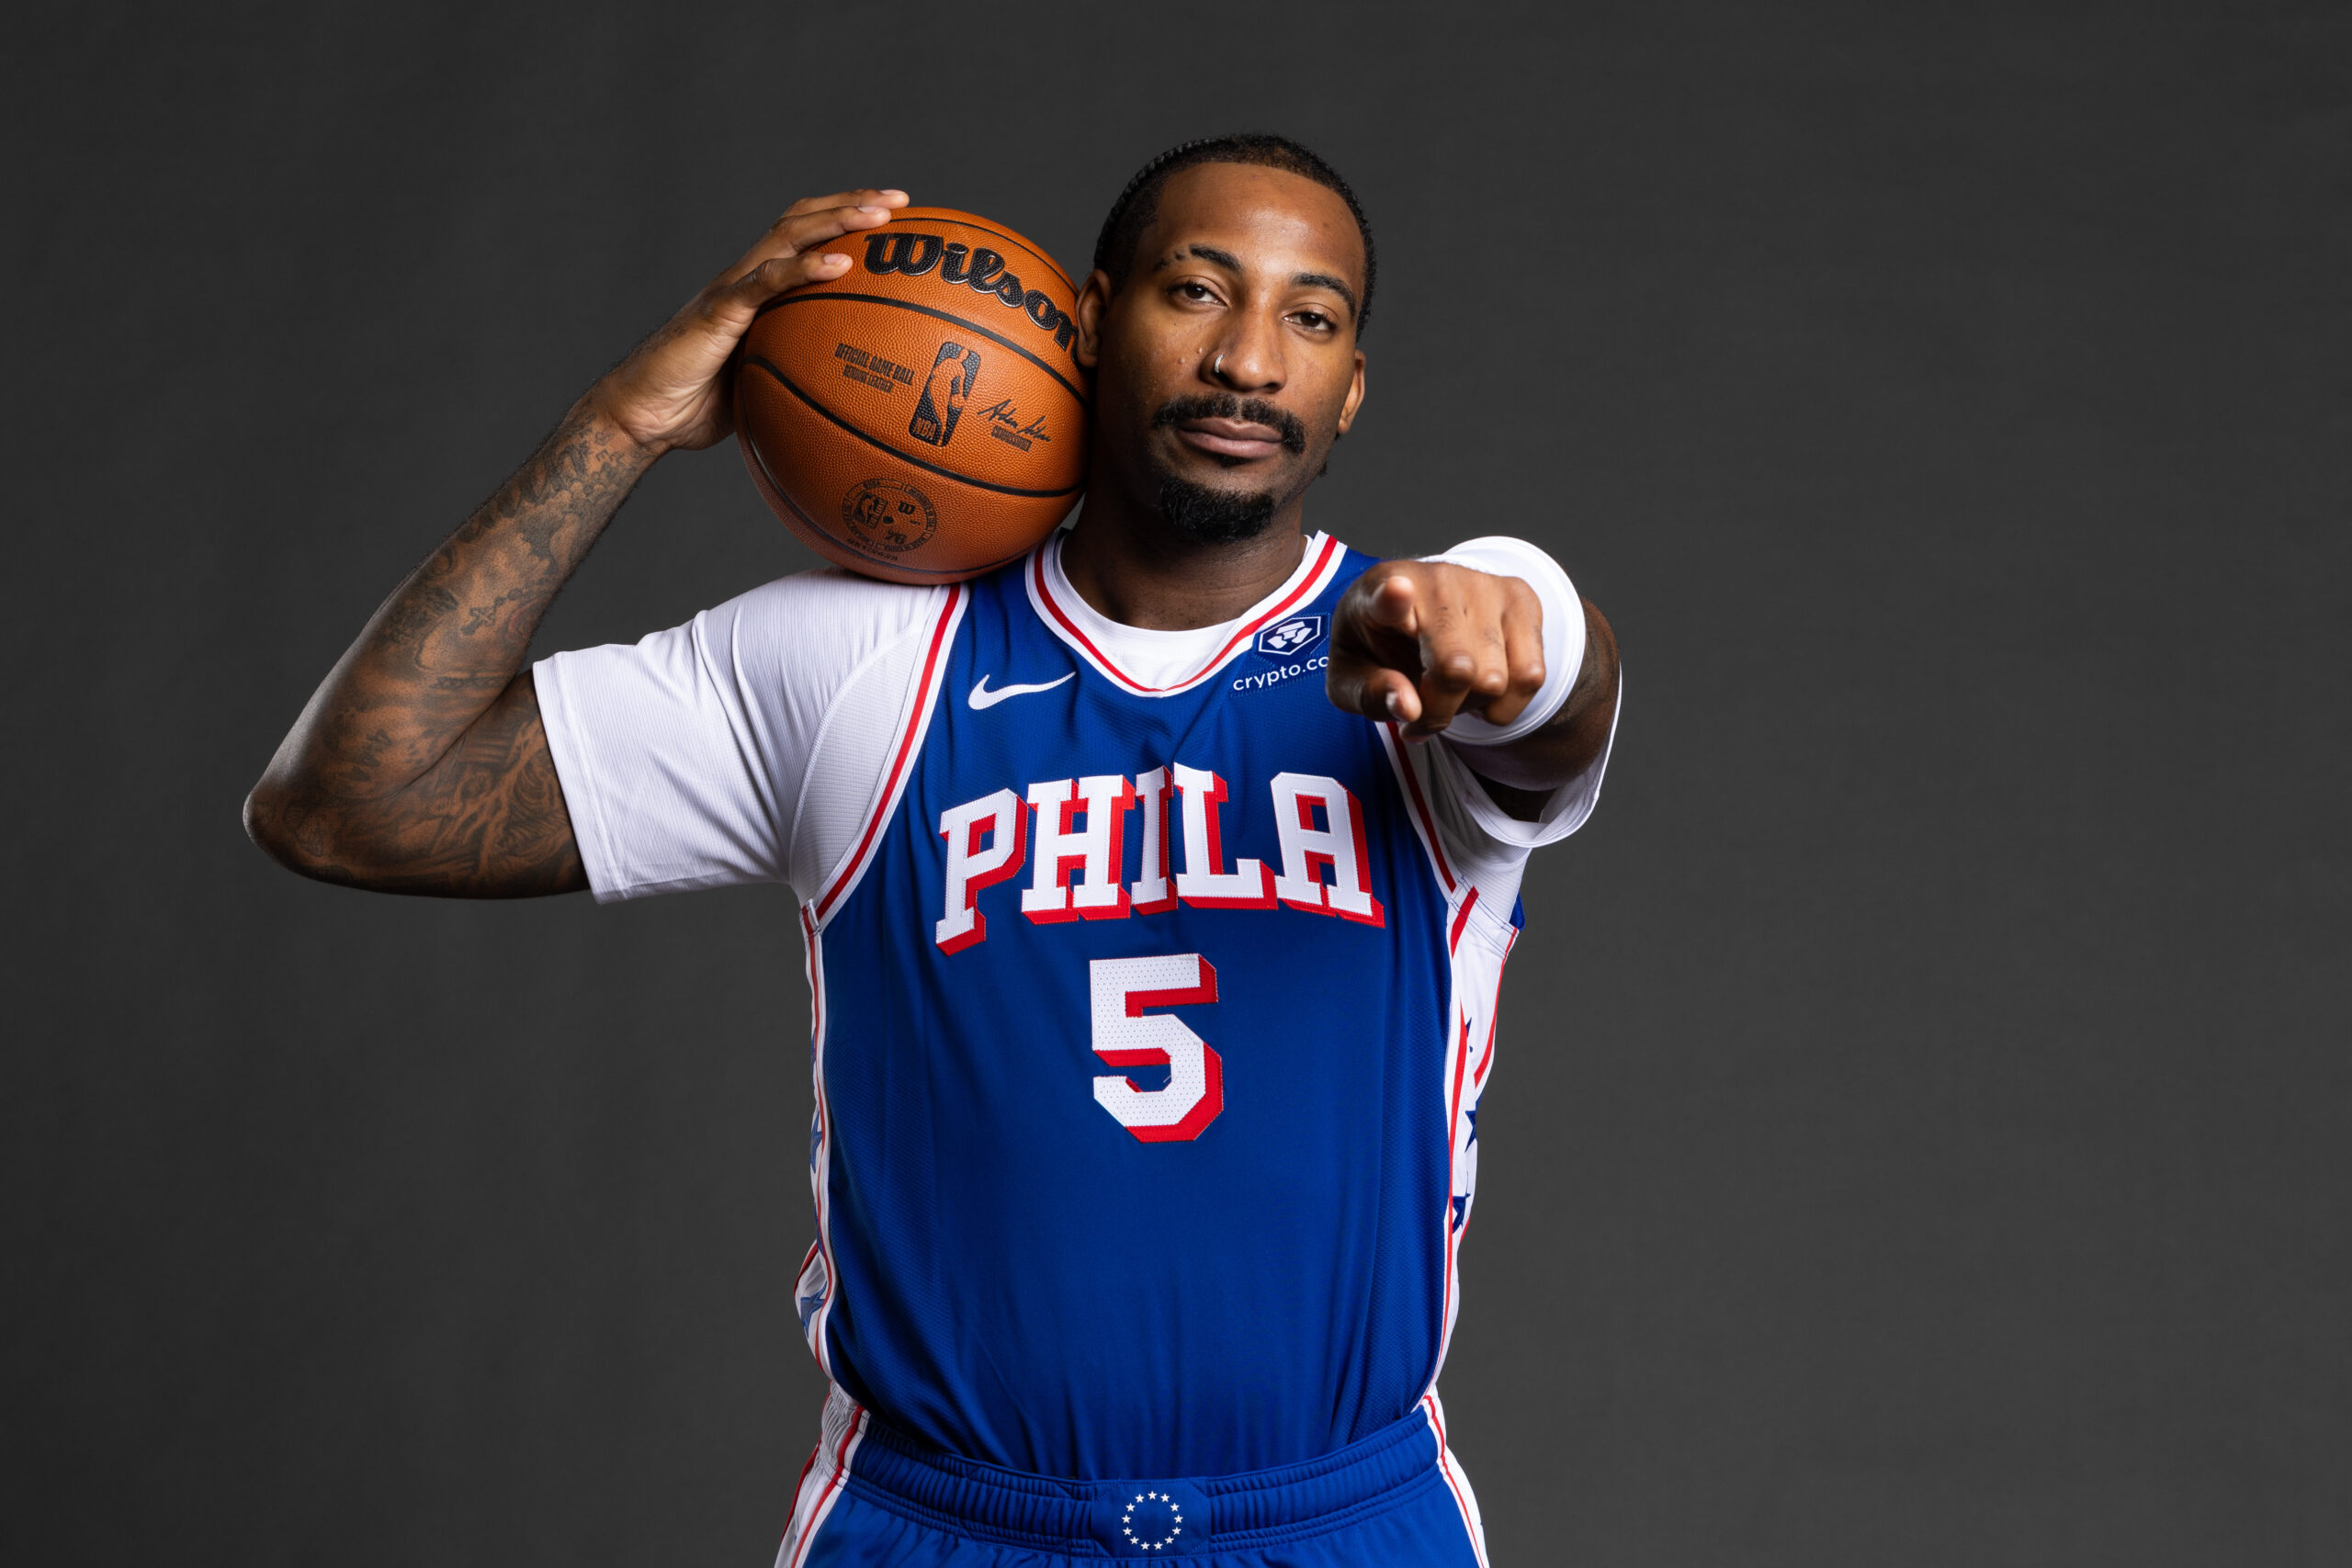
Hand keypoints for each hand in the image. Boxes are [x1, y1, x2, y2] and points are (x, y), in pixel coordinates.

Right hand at [585, 188, 909, 454]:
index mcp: (756, 289)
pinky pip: (765, 283)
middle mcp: (744, 277)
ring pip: (787, 237)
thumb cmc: (696, 407)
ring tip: (878, 216)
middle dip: (851, 204)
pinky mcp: (719, 311)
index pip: (802, 236)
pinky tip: (838, 265)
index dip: (842, 219)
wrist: (643, 416)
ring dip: (836, 221)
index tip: (892, 218)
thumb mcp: (761, 386)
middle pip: (801, 221)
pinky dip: (803, 269)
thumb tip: (844, 398)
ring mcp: (731, 290)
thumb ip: (795, 375)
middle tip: (900, 201)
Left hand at [1326, 561, 1546, 740]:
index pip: (1387, 594)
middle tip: (1419, 708)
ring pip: (1496, 680)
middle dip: (1439, 709)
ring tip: (1448, 688)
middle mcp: (1438, 578)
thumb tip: (1410, 709)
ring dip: (1471, 705)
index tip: (1394, 590)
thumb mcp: (1351, 678)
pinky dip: (1506, 703)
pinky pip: (1531, 676)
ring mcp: (1486, 585)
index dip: (1391, 598)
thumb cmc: (1378, 647)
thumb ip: (1371, 695)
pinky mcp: (1522, 599)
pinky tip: (1480, 688)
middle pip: (1457, 669)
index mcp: (1379, 590)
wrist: (1418, 610)